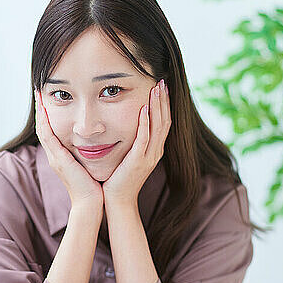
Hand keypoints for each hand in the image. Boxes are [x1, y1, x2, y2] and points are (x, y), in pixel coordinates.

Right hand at [34, 88, 104, 211]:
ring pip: (42, 129)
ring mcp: (54, 158)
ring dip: (39, 111)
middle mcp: (55, 155)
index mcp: (61, 156)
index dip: (48, 114)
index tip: (47, 98)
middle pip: (43, 127)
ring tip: (38, 94)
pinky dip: (45, 122)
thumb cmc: (94, 186)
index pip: (51, 130)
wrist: (91, 204)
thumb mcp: (89, 165)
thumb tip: (96, 141)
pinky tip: (44, 109)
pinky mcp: (59, 160)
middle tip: (39, 90)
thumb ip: (88, 153)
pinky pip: (48, 137)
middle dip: (40, 109)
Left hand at [102, 79, 171, 207]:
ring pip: (158, 126)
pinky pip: (144, 139)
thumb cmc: (119, 178)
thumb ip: (132, 142)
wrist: (118, 201)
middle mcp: (155, 152)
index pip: (163, 122)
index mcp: (154, 150)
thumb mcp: (128, 156)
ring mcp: (149, 157)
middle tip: (162, 81)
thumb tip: (127, 125)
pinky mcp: (138, 161)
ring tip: (156, 89)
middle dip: (163, 100)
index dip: (164, 104)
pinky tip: (144, 109)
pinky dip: (145, 123)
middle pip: (165, 120)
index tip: (161, 87)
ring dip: (157, 106)